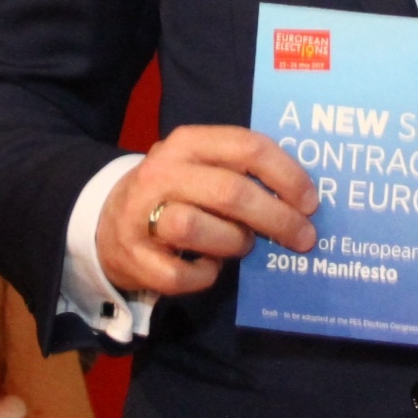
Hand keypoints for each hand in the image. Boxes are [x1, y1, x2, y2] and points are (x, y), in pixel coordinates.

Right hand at [96, 124, 317, 297]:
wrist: (107, 220)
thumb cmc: (176, 192)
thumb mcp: (202, 167)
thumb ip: (241, 172)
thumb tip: (302, 199)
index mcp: (188, 142)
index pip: (247, 147)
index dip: (287, 175)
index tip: (311, 201)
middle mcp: (162, 172)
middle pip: (230, 192)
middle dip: (276, 218)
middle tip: (304, 238)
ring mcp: (142, 214)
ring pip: (197, 228)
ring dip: (233, 242)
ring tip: (243, 246)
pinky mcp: (133, 256)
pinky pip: (179, 274)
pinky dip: (204, 275)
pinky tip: (209, 268)